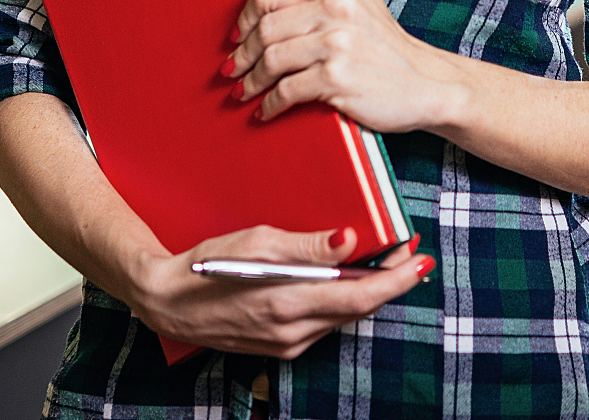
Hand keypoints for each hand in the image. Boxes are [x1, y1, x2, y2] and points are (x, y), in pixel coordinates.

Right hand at [122, 223, 428, 357]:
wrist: (167, 304)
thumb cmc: (206, 266)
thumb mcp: (255, 242)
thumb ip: (305, 245)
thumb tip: (348, 241)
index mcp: (287, 303)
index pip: (360, 296)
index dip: (397, 280)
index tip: (421, 259)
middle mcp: (292, 332)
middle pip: (358, 308)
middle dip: (390, 281)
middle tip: (410, 252)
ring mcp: (287, 344)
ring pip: (343, 316)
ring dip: (368, 291)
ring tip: (386, 262)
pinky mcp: (281, 347)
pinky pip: (324, 323)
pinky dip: (342, 301)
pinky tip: (347, 281)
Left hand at [226, 0, 463, 132]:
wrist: (425, 83)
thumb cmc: (383, 37)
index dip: (244, 15)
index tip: (238, 34)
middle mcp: (337, 7)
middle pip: (265, 28)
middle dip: (243, 54)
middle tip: (233, 69)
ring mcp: (338, 43)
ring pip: (272, 59)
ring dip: (252, 81)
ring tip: (244, 90)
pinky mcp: (337, 78)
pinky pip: (287, 91)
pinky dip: (270, 105)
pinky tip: (265, 111)